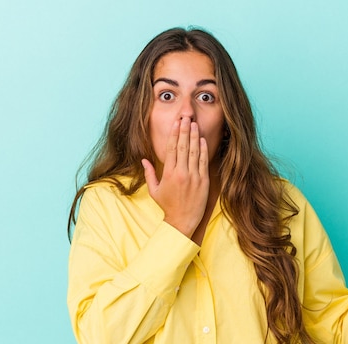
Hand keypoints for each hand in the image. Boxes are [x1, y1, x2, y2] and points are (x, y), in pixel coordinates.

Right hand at [142, 117, 209, 237]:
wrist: (182, 221)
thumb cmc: (168, 206)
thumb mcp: (154, 190)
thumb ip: (149, 174)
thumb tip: (144, 160)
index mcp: (168, 174)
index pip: (171, 149)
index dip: (174, 134)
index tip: (176, 123)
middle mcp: (181, 173)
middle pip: (183, 147)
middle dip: (184, 130)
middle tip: (186, 117)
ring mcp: (194, 177)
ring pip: (194, 152)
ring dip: (194, 137)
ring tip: (194, 124)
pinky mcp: (203, 181)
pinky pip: (203, 162)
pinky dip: (203, 150)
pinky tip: (202, 140)